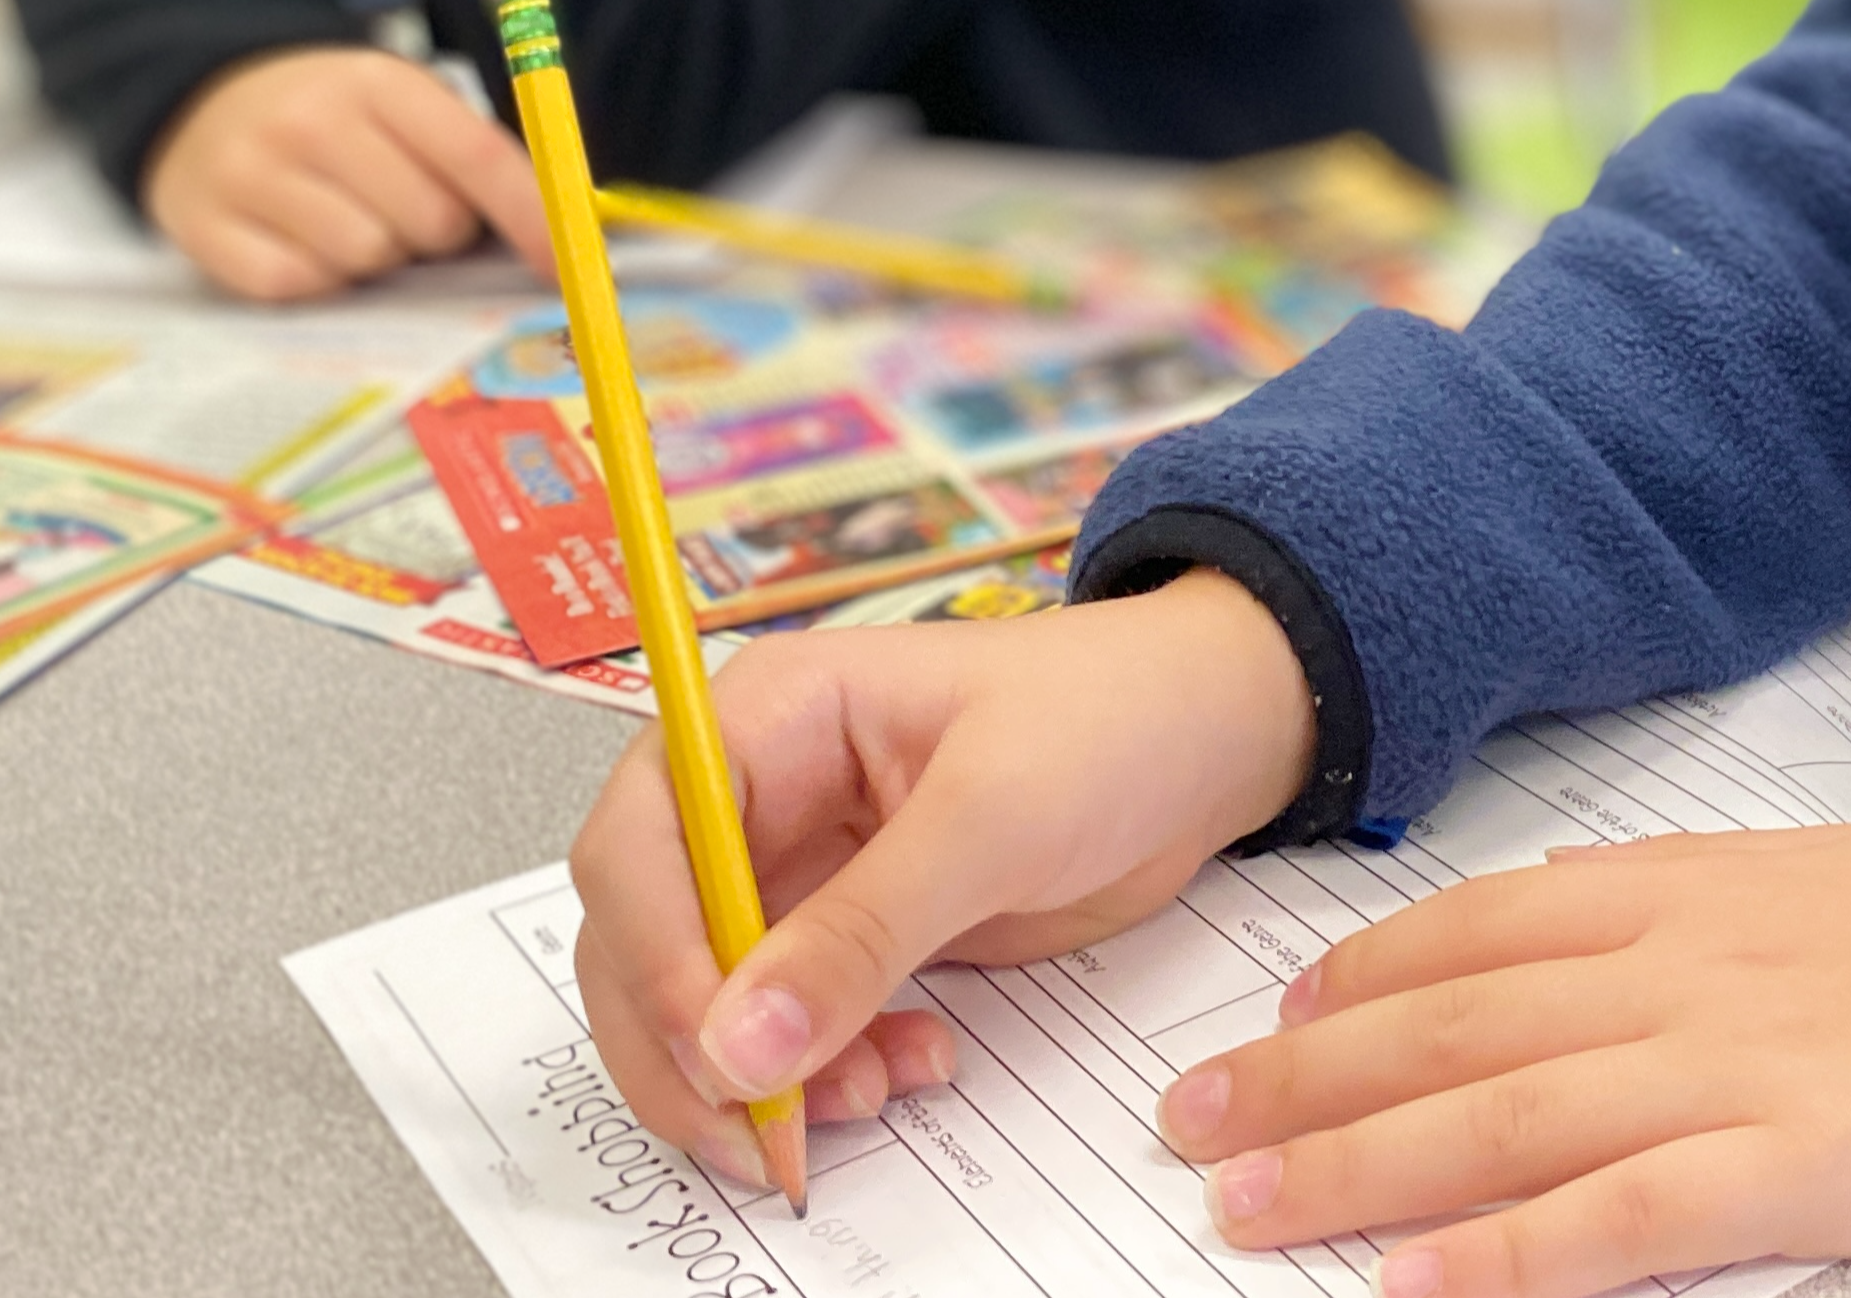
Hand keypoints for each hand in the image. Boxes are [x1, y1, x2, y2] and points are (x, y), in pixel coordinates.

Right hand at [142, 45, 548, 300]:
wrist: (202, 102)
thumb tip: (571, 228)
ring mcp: (250, 174)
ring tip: (353, 221)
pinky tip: (305, 243)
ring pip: (367, 258)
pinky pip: (300, 287)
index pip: (477, 156)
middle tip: (411, 212)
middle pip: (430, 221)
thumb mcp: (404, 105)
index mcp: (379, 82)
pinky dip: (318, 280)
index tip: (567, 263)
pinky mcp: (204, 229)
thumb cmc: (335, 117)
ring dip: (379, 258)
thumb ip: (478, 156)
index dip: (531, 216)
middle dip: (441, 234)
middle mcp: (310, 121)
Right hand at [566, 569, 1317, 1189]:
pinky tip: (905, 1070)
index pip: (640, 845)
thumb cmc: (1110, 719)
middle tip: (766, 1131)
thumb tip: (740, 1043)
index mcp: (765, 718)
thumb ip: (864, 931)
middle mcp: (757, 794)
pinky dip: (824, 1071)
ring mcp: (799, 869)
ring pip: (710, 1000)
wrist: (1209, 741)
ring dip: (761, 1073)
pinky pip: (790, 1026)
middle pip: (644, 939)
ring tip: (865, 1099)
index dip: (658, 956)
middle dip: (694, 1045)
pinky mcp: (849, 934)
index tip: (721, 1052)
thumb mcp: (991, 818)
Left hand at [1160, 822, 1850, 1297]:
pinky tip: (1408, 1284)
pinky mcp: (1803, 1168)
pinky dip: (1505, 1254)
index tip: (1268, 1022)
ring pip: (1503, 1117)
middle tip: (1186, 1129)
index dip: (1359, 979)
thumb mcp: (1843, 881)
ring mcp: (1745, 1064)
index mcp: (1709, 886)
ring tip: (1238, 1210)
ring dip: (1354, 1166)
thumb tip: (1583, 923)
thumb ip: (1707, 904)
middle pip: (1457, 1023)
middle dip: (1303, 1079)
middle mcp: (1698, 964)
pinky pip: (1619, 1220)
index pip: (1485, 925)